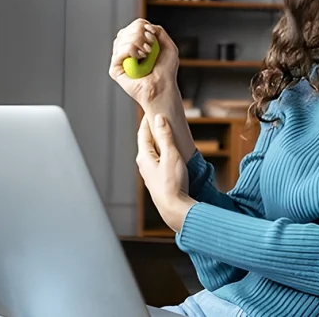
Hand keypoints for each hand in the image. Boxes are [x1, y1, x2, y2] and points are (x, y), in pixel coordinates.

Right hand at [109, 18, 179, 106]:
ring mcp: (120, 58)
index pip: (136, 25)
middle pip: (128, 29)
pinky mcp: (115, 69)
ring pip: (122, 38)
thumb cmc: (166, 71)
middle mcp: (126, 49)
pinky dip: (130, 51)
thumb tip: (144, 25)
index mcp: (137, 42)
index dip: (144, 28)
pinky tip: (138, 58)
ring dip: (137, 43)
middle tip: (149, 49)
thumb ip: (159, 31)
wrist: (162, 87)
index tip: (153, 40)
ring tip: (144, 55)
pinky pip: (119, 51)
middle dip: (140, 35)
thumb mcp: (168, 46)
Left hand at [136, 113, 196, 231]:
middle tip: (161, 118)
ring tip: (167, 133)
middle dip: (153, 129)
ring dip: (159, 141)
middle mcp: (144, 164)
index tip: (153, 109)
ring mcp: (150, 173)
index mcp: (144, 156)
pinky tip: (171, 153)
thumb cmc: (173, 183)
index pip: (143, 132)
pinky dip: (162, 152)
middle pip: (147, 141)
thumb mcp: (171, 155)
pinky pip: (158, 160)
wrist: (175, 209)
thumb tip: (158, 118)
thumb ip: (165, 136)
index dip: (148, 120)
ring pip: (152, 151)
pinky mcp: (157, 180)